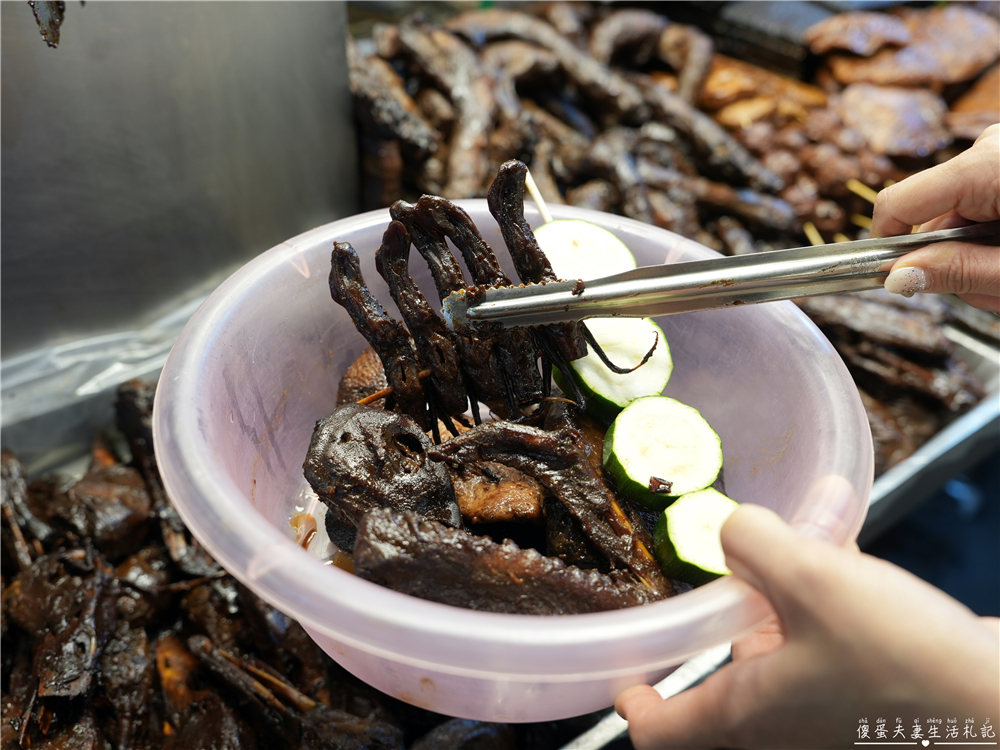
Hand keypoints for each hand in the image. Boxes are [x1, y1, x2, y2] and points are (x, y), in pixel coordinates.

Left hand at [615, 504, 999, 748]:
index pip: (662, 734)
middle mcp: (784, 727)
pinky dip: (832, 596)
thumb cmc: (907, 667)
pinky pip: (833, 642)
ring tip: (802, 532)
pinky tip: (846, 537)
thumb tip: (731, 530)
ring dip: (786, 593)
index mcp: (748, 717)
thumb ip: (756, 545)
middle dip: (729, 615)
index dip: (637, 706)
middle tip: (730, 568)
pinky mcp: (877, 696)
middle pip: (728, 676)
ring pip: (785, 649)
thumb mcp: (814, 581)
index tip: (627, 679)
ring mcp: (833, 715)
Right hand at [871, 123, 998, 311]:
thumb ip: (960, 272)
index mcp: (988, 165)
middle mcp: (989, 149)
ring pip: (955, 217)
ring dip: (977, 254)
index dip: (886, 245)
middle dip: (952, 260)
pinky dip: (991, 238)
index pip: (898, 202)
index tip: (893, 278)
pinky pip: (978, 205)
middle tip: (995, 287)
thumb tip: (898, 276)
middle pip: (930, 217)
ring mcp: (999, 154)